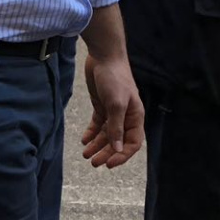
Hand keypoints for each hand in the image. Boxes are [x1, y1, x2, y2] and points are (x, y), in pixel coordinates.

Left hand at [80, 54, 143, 168]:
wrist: (104, 56)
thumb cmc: (115, 78)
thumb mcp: (116, 104)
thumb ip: (116, 127)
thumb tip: (117, 149)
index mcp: (135, 117)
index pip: (132, 143)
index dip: (122, 155)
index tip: (109, 164)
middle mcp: (126, 117)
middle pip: (117, 142)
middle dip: (106, 153)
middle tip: (93, 163)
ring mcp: (113, 112)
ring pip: (106, 135)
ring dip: (97, 146)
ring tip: (86, 155)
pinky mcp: (102, 106)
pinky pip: (98, 125)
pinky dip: (91, 133)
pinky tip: (84, 140)